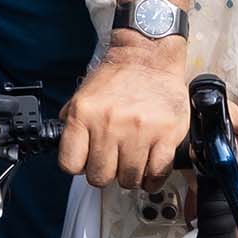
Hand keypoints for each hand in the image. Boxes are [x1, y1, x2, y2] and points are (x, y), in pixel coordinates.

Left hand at [59, 35, 189, 186]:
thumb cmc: (117, 79)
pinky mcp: (166, 134)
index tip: (87, 161)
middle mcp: (109, 123)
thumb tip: (70, 154)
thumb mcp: (83, 96)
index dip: (79, 166)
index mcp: (84, 113)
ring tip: (133, 161)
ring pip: (129, 179)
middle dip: (106, 173)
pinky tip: (150, 168)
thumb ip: (72, 125)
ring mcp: (139, 130)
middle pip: (100, 176)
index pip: (70, 164)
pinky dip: (153, 178)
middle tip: (113, 162)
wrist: (149, 57)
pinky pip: (157, 173)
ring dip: (130, 176)